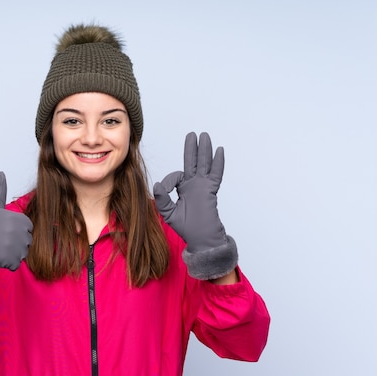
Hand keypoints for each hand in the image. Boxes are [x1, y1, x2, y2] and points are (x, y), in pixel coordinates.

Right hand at [0, 172, 32, 270]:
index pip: (27, 230)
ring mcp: (17, 247)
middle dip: (14, 244)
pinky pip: (15, 264)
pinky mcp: (12, 261)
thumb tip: (1, 174)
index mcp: (20, 219)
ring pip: (21, 254)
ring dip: (11, 254)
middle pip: (26, 243)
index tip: (3, 232)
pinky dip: (6, 264)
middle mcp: (20, 232)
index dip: (15, 232)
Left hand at [153, 132, 226, 252]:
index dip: (170, 180)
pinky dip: (217, 163)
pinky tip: (219, 151)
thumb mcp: (168, 213)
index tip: (167, 189)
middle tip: (193, 134)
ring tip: (205, 137)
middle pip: (193, 162)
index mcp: (183, 190)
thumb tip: (157, 184)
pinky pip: (215, 174)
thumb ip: (162, 199)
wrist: (202, 239)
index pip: (176, 176)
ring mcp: (203, 187)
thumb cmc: (187, 228)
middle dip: (192, 148)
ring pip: (204, 164)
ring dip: (204, 150)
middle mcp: (194, 186)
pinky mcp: (211, 191)